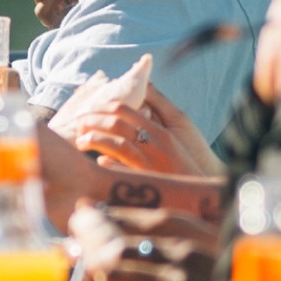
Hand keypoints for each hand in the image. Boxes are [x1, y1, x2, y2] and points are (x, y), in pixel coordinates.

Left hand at [56, 85, 219, 175]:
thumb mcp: (174, 135)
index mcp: (159, 130)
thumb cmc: (183, 162)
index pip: (125, 110)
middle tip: (77, 122)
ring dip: (95, 140)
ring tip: (80, 141)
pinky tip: (98, 161)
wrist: (203, 189)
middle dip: (93, 121)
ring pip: (117, 145)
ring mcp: (150, 163)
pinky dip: (109, 164)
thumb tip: (143, 90)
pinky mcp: (147, 181)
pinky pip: (123, 170)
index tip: (87, 109)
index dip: (102, 107)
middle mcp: (154, 144)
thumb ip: (155, 114)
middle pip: (117, 124)